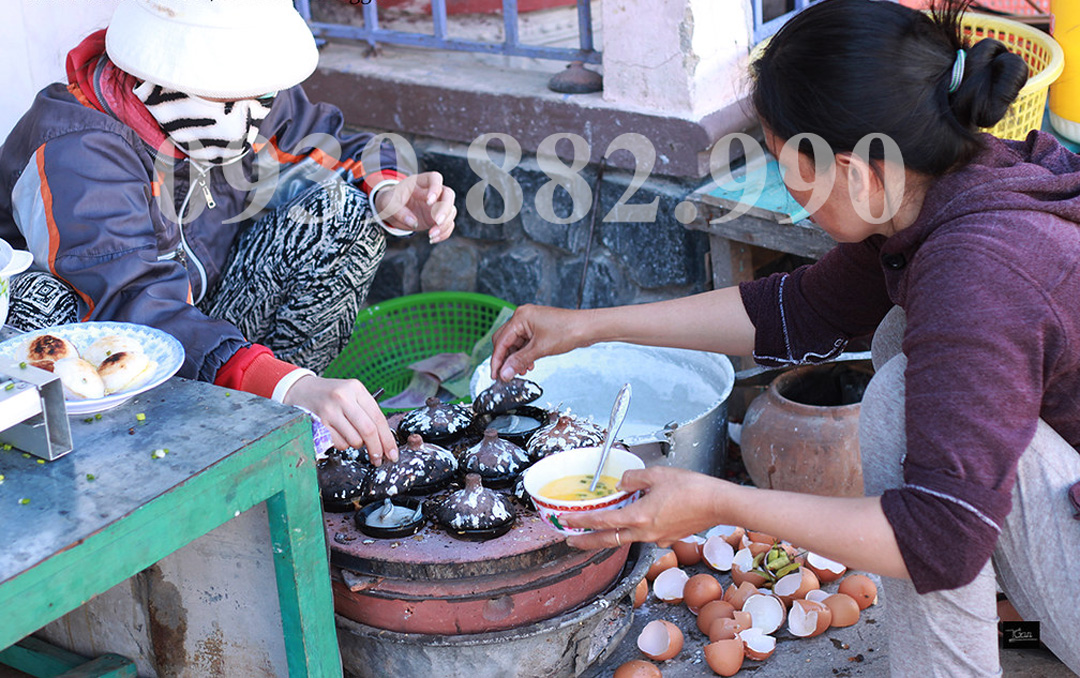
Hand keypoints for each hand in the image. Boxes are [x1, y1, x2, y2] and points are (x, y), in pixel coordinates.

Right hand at [283, 375, 397, 465]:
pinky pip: (339, 444)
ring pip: (354, 440)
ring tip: (350, 434)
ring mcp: (329, 411)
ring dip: (356, 444)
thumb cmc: (331, 395)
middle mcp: (343, 398)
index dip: (387, 439)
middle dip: (376, 449)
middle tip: (379, 459)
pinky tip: (337, 433)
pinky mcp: (318, 423)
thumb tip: (384, 440)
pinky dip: (342, 444)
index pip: (378, 418)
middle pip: (368, 431)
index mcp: (356, 389)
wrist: (301, 390)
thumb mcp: (351, 394)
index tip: (392, 453)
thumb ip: (367, 412)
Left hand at [372, 171, 456, 242]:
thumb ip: (399, 212)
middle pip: (448, 195)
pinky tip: (433, 239)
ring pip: (451, 211)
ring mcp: (437, 205)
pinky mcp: (437, 218)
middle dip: (445, 209)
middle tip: (437, 221)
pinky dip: (444, 233)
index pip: (435, 178)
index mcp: (420, 182)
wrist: (390, 210)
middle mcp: (432, 192)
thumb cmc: (389, 201)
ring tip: (431, 235)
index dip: (436, 187)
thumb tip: (414, 223)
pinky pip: (448, 224)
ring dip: (444, 224)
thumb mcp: (388, 204)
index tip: (429, 201)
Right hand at [489, 304, 590, 381]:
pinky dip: (524, 355)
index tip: (495, 375)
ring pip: (515, 343)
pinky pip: (524, 343)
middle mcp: (523, 317)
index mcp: (520, 317)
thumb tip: (505, 372)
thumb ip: (519, 361)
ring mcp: (531, 322)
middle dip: (505, 359)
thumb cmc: (568, 331)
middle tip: (505, 375)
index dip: (497, 360)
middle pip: (505, 341)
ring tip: (519, 371)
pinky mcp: (538, 328)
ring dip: (515, 358)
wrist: (587, 328)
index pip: (501, 341)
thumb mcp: (540, 349)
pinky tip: (528, 365)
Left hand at [562, 467, 729, 549]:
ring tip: (596, 529)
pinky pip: (645, 534)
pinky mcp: (669, 537)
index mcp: (640, 517)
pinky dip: (634, 529)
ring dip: (609, 535)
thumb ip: (634, 478)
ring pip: (626, 538)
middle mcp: (646, 532)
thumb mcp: (658, 474)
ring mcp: (658, 538)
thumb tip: (622, 483)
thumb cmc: (693, 488)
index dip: (581, 521)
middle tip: (570, 540)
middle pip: (609, 540)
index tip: (565, 521)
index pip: (603, 522)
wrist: (719, 503)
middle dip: (587, 541)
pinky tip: (636, 519)